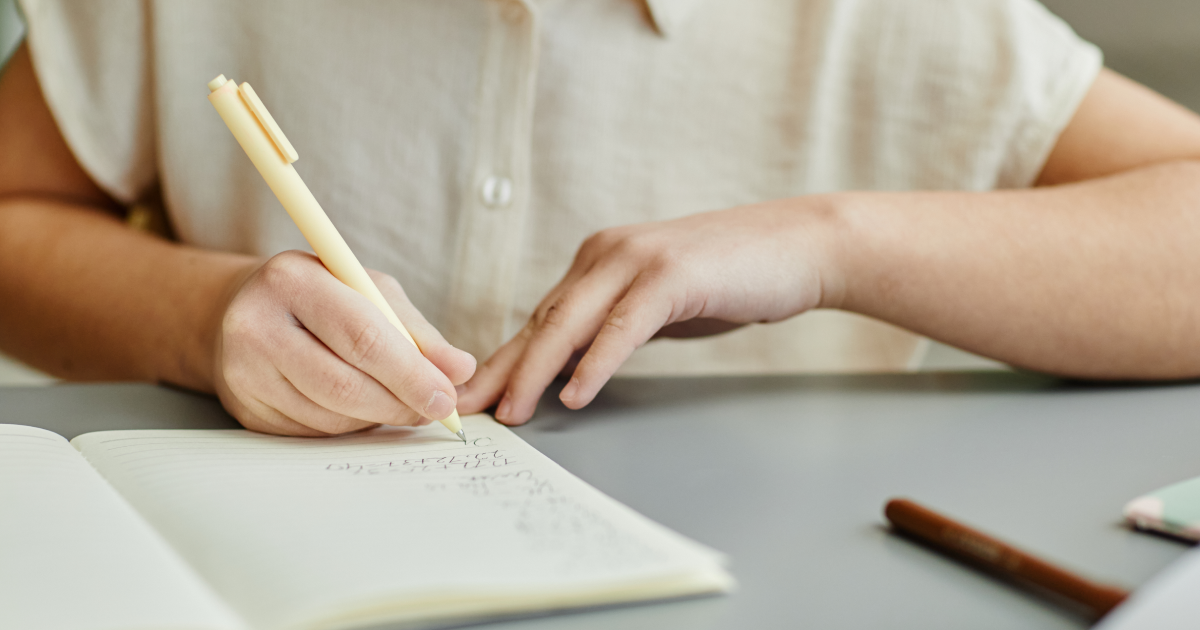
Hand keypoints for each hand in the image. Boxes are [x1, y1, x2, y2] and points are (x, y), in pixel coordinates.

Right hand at [213, 251, 475, 435]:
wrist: (244, 311)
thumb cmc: (323, 297)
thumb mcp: (371, 293)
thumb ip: (417, 332)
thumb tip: (460, 370)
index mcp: (293, 280)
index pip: (363, 338)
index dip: (411, 374)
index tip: (448, 397)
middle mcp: (257, 325)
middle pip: (345, 385)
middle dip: (401, 404)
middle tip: (436, 410)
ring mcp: (244, 373)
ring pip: (332, 417)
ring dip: (378, 417)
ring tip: (397, 401)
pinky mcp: (246, 410)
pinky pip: (315, 433)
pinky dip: (351, 426)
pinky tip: (359, 407)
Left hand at [457, 198, 845, 423]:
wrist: (798, 248)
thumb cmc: (730, 280)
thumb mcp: (657, 306)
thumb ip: (614, 326)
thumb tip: (571, 366)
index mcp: (599, 260)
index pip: (541, 319)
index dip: (504, 360)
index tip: (473, 397)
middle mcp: (606, 253)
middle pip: (542, 322)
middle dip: (502, 370)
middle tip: (469, 411)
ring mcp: (637, 260)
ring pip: (570, 323)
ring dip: (536, 372)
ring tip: (512, 413)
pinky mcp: (670, 275)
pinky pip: (622, 327)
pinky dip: (595, 363)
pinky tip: (576, 394)